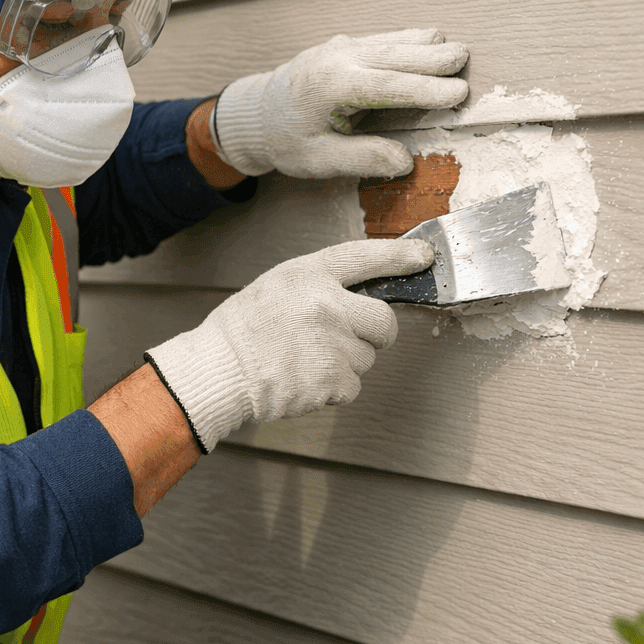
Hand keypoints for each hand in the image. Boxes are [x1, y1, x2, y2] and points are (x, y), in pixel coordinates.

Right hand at [145, 238, 433, 451]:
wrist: (220, 371)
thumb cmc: (244, 330)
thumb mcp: (278, 286)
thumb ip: (320, 285)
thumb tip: (362, 295)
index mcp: (309, 274)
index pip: (363, 257)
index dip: (398, 256)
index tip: (423, 256)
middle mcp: (327, 305)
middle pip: (383, 321)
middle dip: (371, 333)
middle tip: (340, 337)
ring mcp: (333, 344)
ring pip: (368, 356)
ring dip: (346, 362)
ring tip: (306, 358)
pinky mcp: (334, 380)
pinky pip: (353, 385)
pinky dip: (334, 387)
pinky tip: (304, 377)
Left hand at [212, 29, 468, 178]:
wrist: (257, 114)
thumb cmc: (287, 139)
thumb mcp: (320, 160)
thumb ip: (363, 158)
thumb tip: (405, 162)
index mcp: (332, 87)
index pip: (389, 86)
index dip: (426, 90)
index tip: (458, 94)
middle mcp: (338, 58)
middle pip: (396, 54)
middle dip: (433, 58)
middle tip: (466, 61)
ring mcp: (340, 46)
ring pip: (392, 40)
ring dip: (425, 45)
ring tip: (457, 50)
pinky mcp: (344, 44)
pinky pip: (383, 38)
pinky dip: (409, 41)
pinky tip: (430, 43)